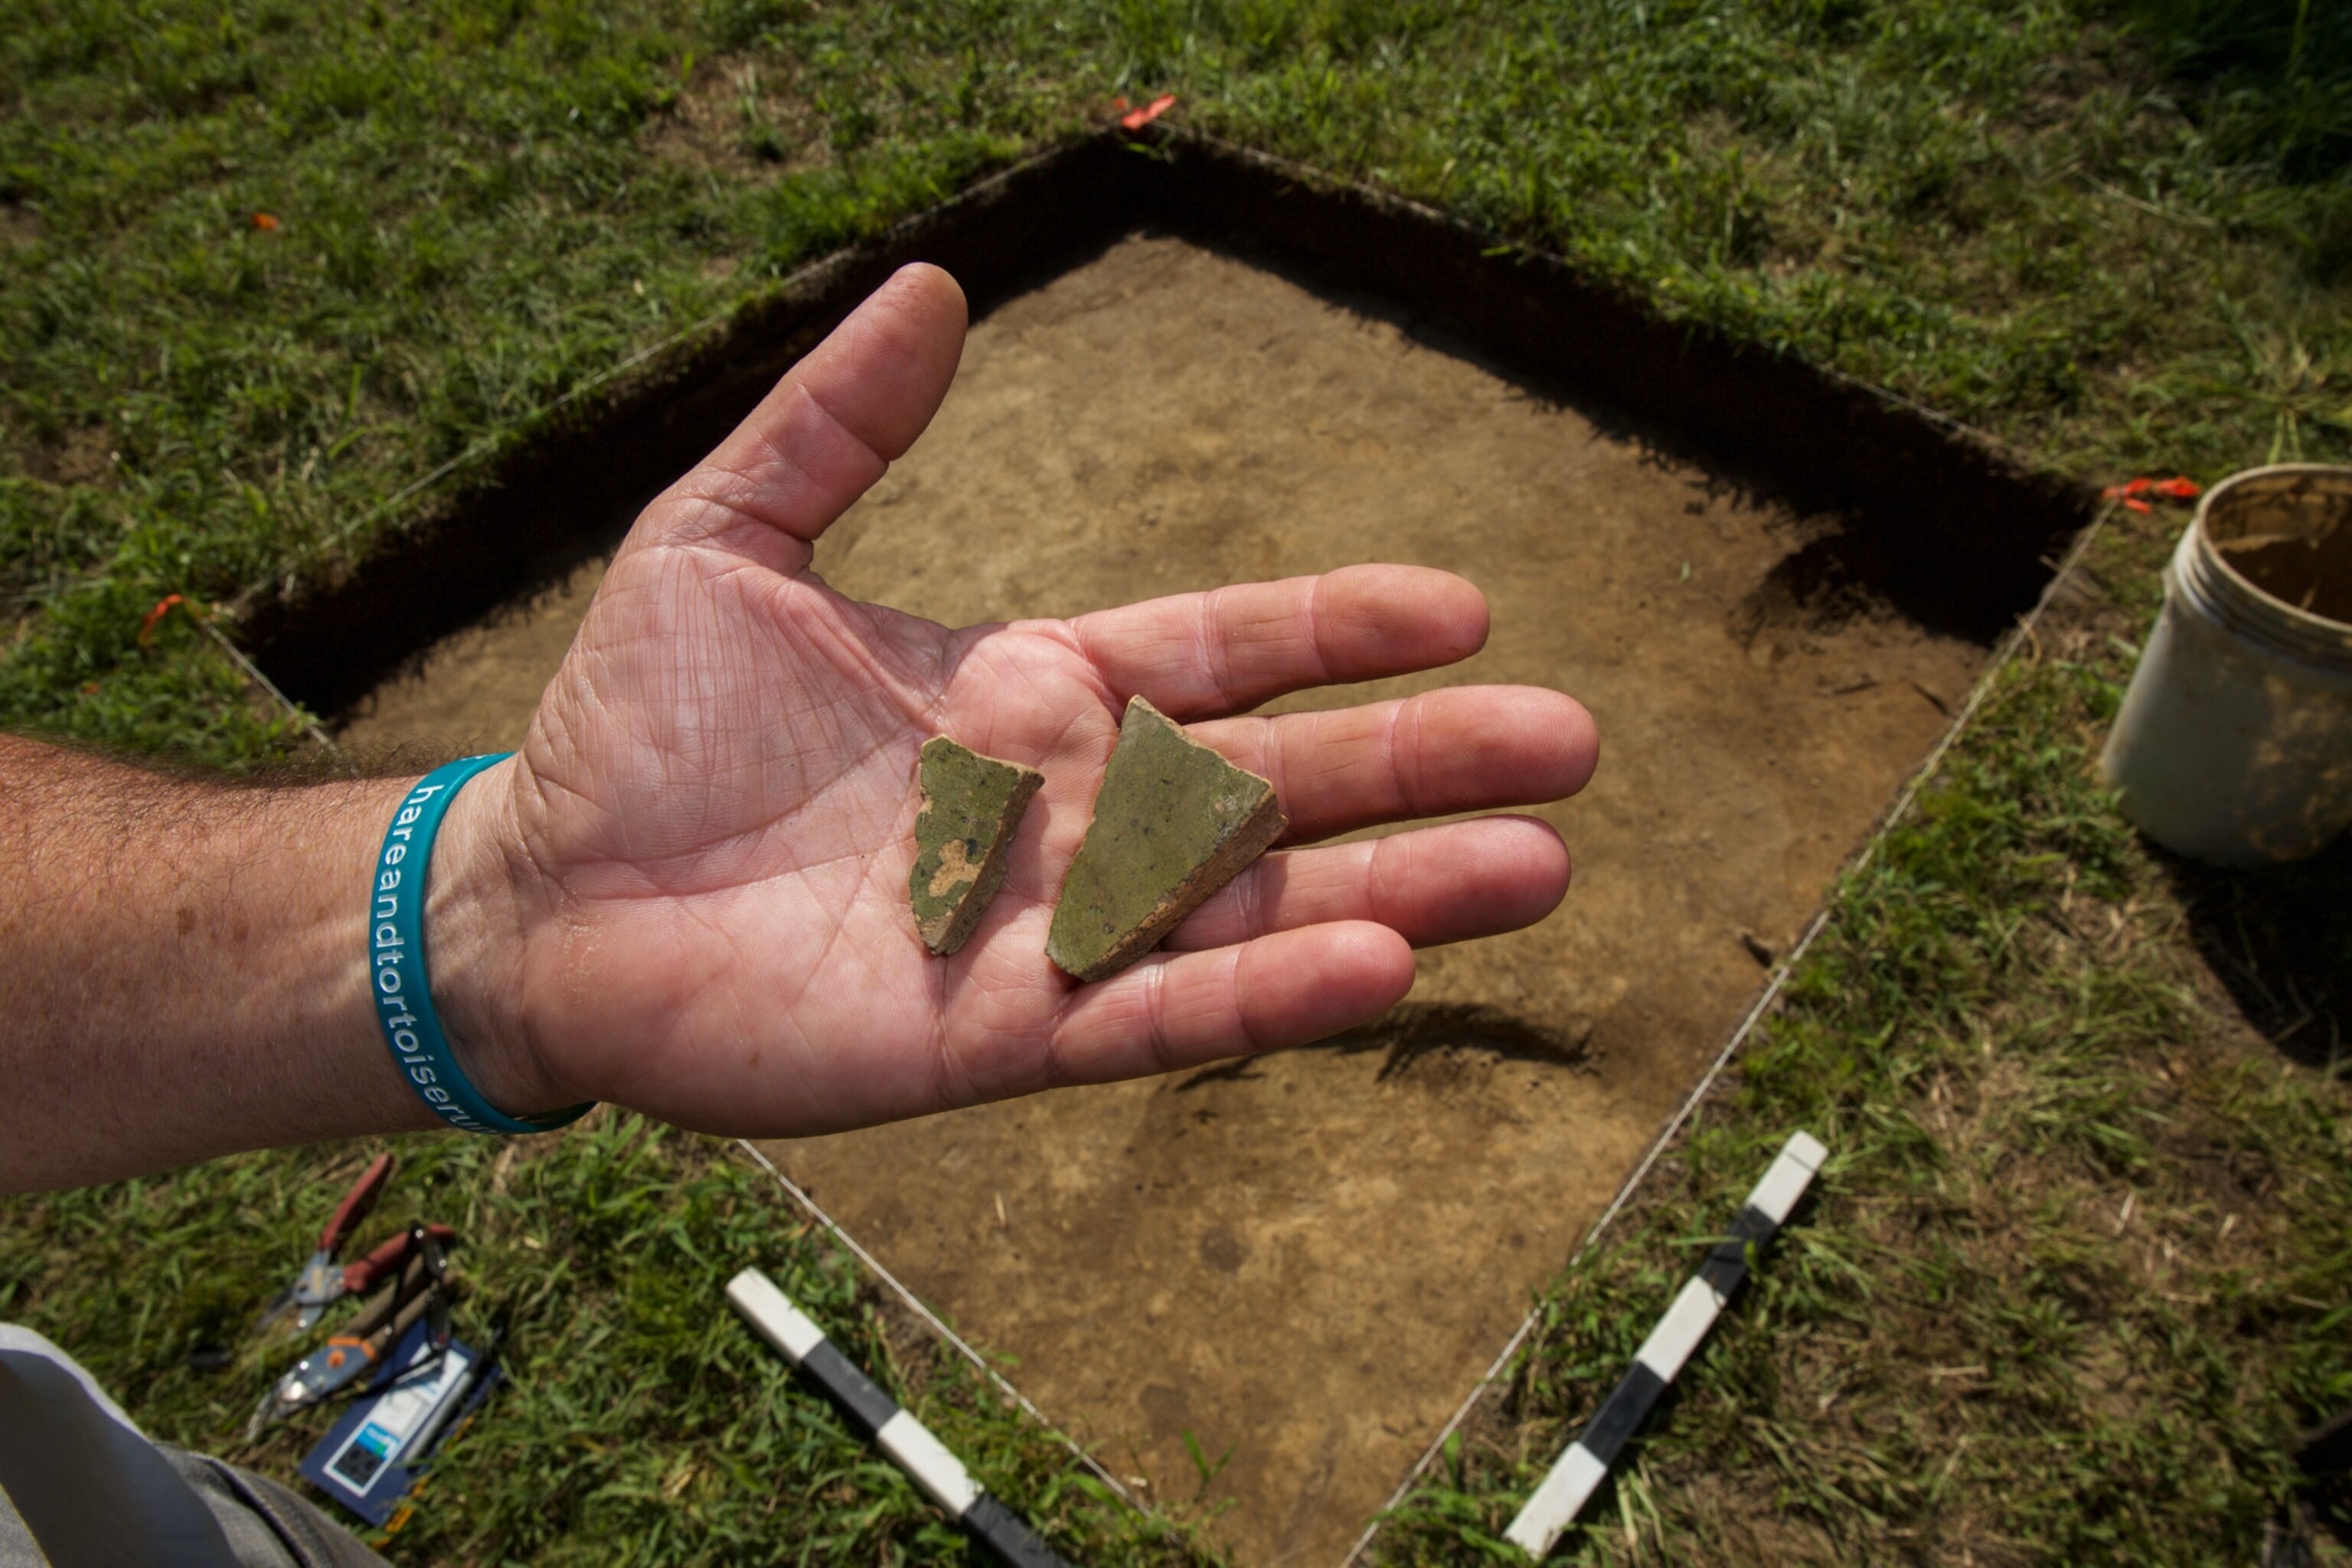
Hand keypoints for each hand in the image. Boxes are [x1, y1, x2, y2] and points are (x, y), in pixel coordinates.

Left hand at [442, 264, 1597, 1136]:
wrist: (539, 900)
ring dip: (1396, 891)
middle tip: (1573, 745)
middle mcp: (1070, 814)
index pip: (1223, 654)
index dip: (1339, 633)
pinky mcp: (999, 1036)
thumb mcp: (727, 538)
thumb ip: (836, 423)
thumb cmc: (634, 728)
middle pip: (1283, 785)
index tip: (1463, 607)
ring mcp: (1047, 930)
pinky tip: (1377, 971)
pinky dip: (1263, 995)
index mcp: (1031, 692)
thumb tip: (931, 282)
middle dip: (1426, 766)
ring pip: (1253, 909)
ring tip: (1536, 868)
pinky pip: (1155, 1013)